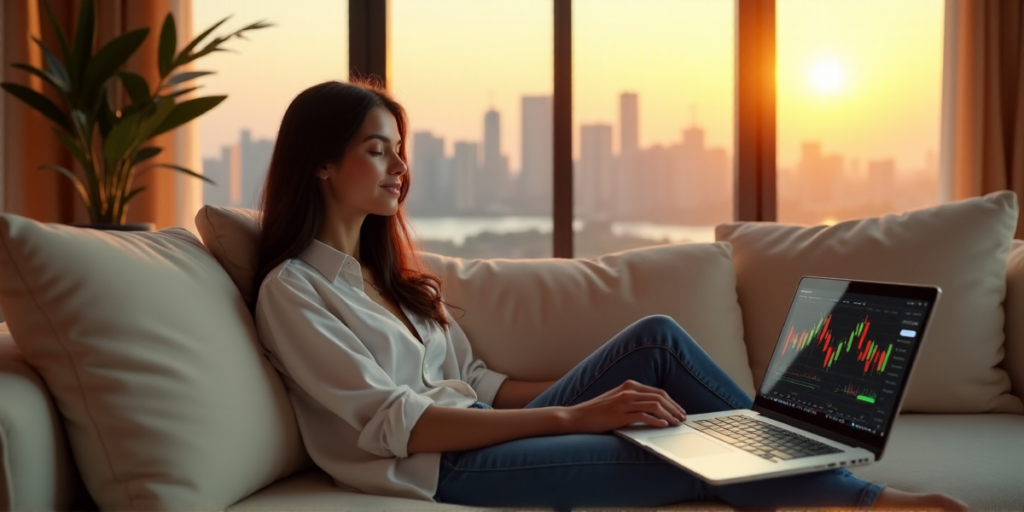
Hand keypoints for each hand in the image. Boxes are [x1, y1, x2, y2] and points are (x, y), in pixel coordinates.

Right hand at [559, 380, 686, 433]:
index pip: (658, 392)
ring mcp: (623, 402)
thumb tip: (653, 408)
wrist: (577, 417)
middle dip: (674, 408)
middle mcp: (628, 391)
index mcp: (629, 385)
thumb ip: (633, 400)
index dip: (672, 402)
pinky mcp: (620, 415)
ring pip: (654, 405)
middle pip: (660, 397)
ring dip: (669, 415)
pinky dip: (656, 421)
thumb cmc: (597, 411)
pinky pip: (643, 416)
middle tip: (682, 418)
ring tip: (676, 423)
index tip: (679, 411)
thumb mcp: (616, 400)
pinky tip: (663, 425)